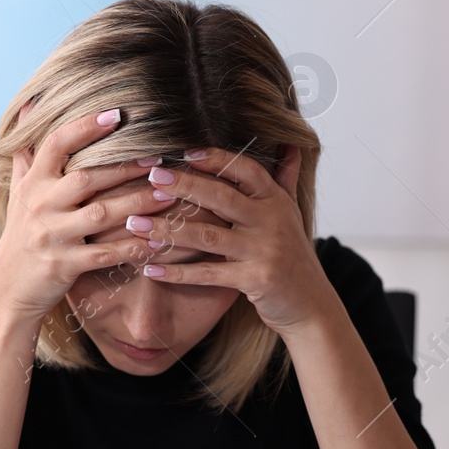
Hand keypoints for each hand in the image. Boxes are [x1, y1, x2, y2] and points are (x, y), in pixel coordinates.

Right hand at [0, 104, 174, 322]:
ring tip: (168, 194)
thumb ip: (28, 151)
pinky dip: (132, 247)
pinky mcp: (64, 265)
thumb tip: (31, 104)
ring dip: (136, 203)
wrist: (8, 289)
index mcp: (33, 183)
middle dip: (124, 167)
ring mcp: (52, 236)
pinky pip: (104, 254)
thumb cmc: (22, 235)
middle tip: (160, 157)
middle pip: (86, 178)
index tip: (117, 115)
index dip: (85, 127)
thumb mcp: (19, 192)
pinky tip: (157, 241)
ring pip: (100, 215)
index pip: (56, 145)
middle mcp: (40, 205)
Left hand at [127, 145, 336, 336]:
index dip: (217, 159)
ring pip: (208, 235)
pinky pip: (208, 274)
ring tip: (136, 224)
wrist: (312, 306)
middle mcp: (272, 221)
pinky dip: (178, 272)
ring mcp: (264, 251)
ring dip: (168, 230)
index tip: (185, 152)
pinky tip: (151, 268)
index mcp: (276, 201)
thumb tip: (290, 143)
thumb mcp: (293, 214)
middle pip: (222, 197)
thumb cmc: (295, 258)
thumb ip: (286, 178)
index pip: (246, 170)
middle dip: (184, 185)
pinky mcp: (255, 280)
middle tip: (152, 177)